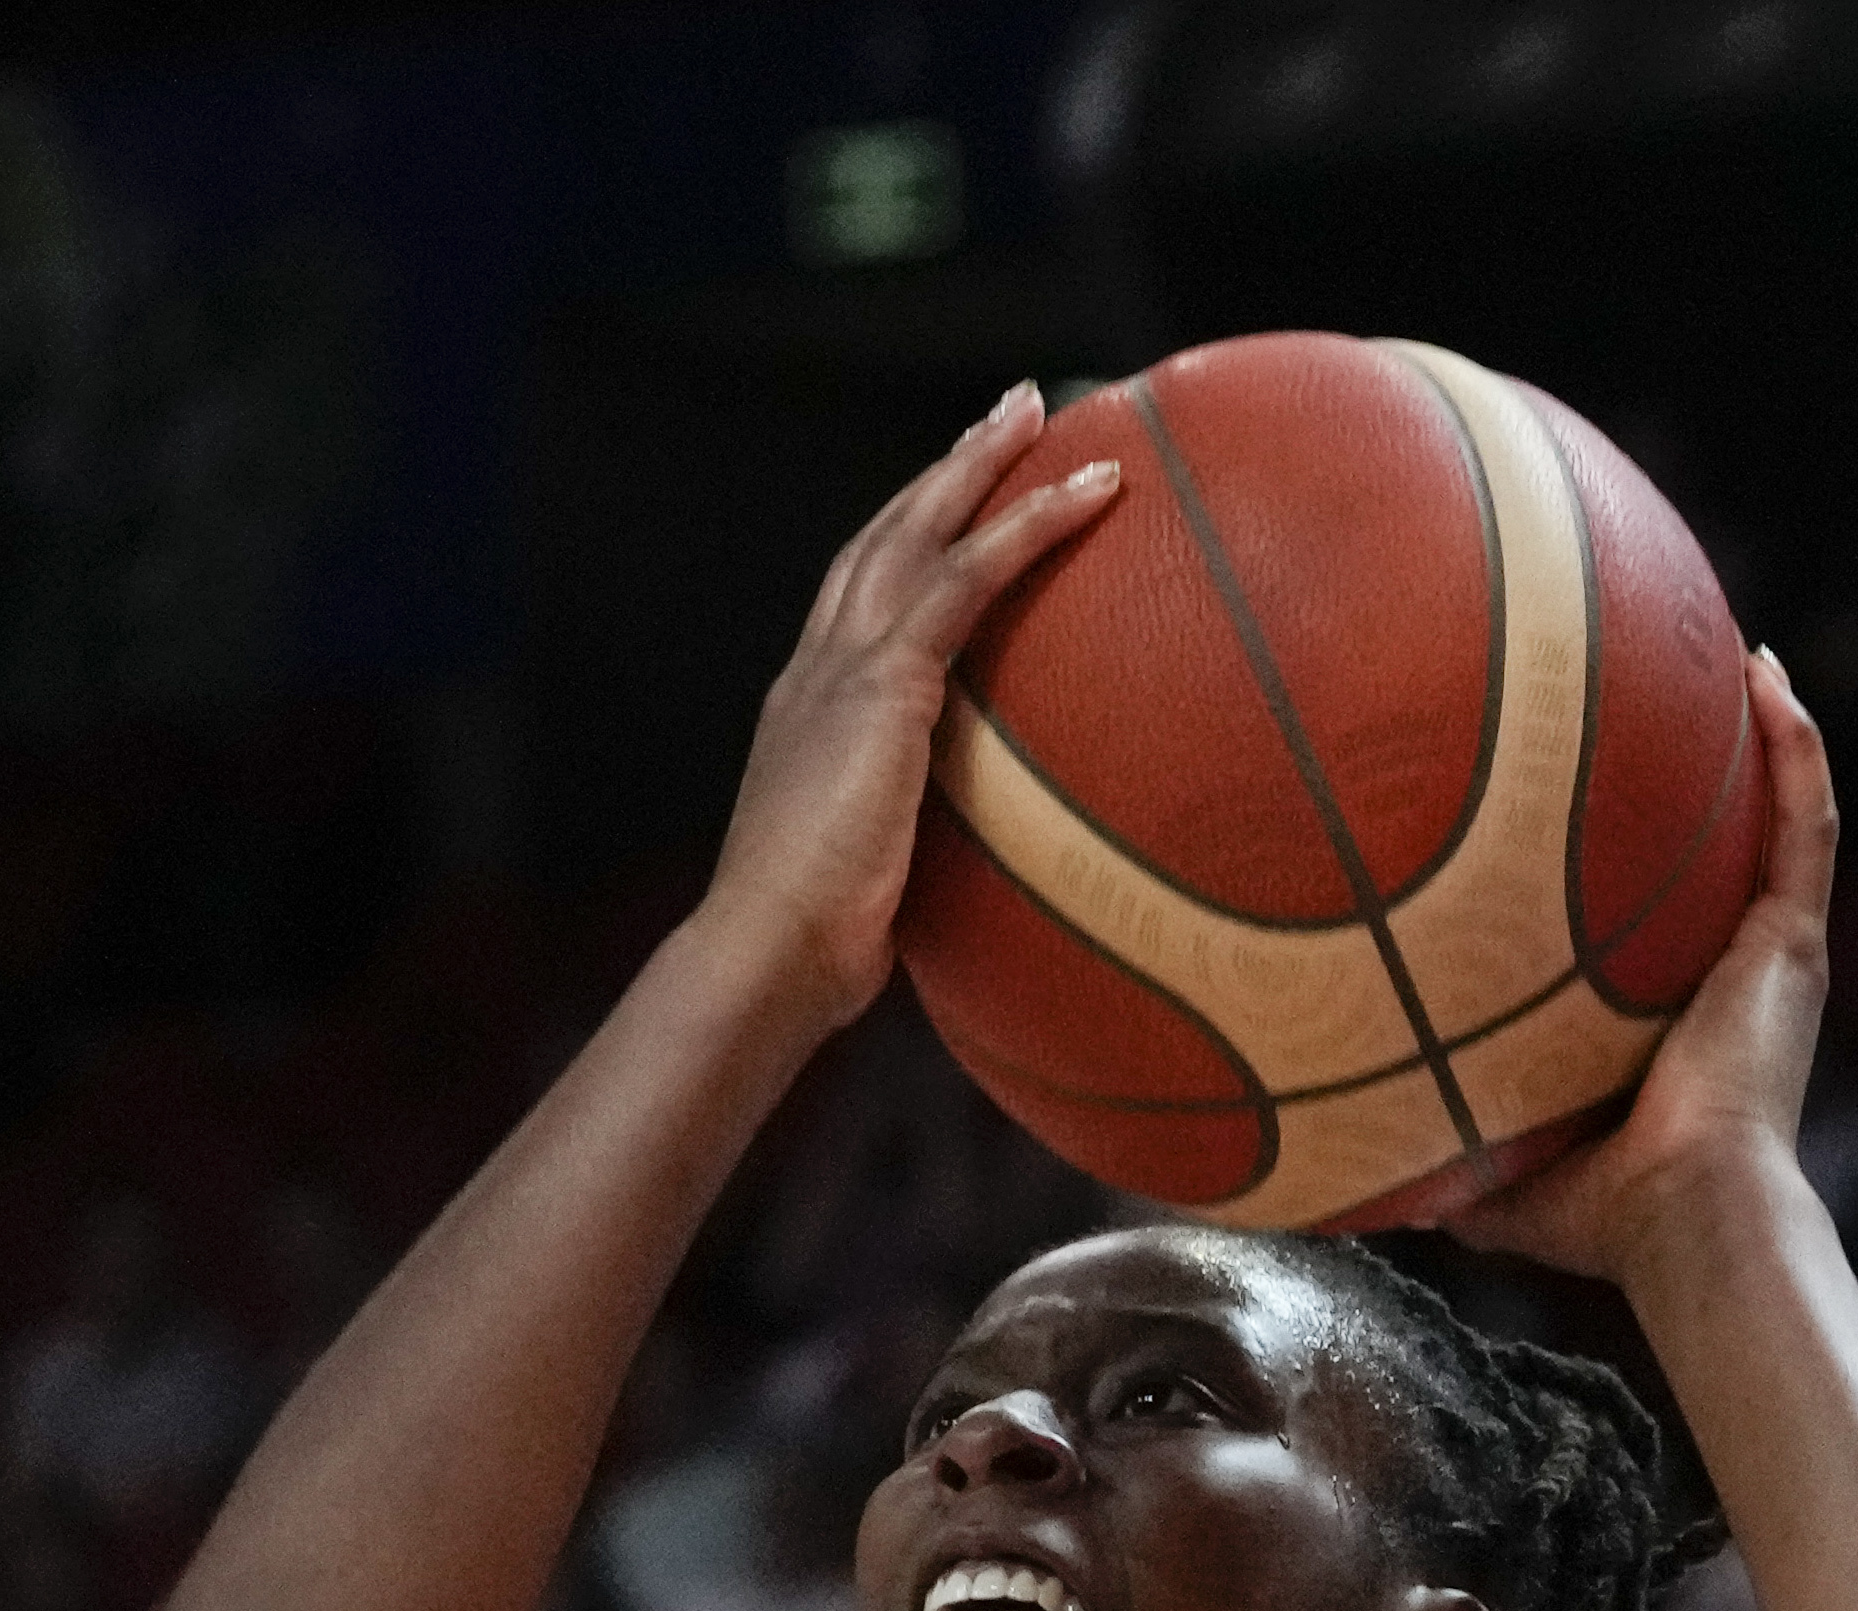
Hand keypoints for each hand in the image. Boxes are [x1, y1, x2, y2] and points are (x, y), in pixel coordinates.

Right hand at [684, 384, 1127, 1045]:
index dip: (904, 544)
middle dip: (943, 473)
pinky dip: (1032, 525)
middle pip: (883, 540)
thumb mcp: (865, 885)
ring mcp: (844, 669)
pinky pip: (970, 578)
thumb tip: (968, 893)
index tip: (949, 508)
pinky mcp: (885, 684)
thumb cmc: (808, 952)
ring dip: (982, 463)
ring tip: (1039, 409)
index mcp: (807, 712)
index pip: (858, 603)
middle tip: (1005, 415)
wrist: (763, 953)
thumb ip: (905, 855)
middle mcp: (816, 671)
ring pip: (920, 533)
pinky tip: (1093, 489)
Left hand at [1451, 648, 1834, 1290]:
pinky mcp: (1793, 941)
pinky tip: (1766, 676)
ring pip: (1782, 820)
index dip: (1647, 872)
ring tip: (1739, 661)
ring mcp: (1773, 955)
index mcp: (1681, 1026)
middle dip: (1712, 786)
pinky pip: (1805, 819)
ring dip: (1768, 739)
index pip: (1667, 929)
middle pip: (1729, 859)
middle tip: (1676, 708)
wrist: (1687, 1217)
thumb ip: (1448, 1168)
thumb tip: (1367, 1186)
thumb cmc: (1607, 1217)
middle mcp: (1735, 981)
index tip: (1598, 812)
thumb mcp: (1507, 1185)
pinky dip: (1793, 746)